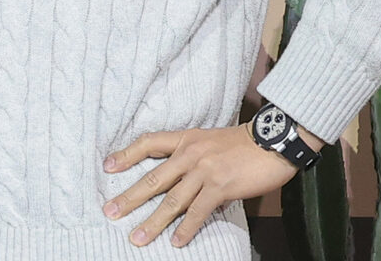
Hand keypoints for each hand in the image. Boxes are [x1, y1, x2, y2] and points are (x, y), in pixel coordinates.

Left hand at [102, 123, 301, 246]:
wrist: (272, 140)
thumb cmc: (243, 143)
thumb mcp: (209, 140)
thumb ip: (191, 155)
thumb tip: (177, 176)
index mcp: (185, 139)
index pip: (148, 143)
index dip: (126, 155)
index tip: (107, 167)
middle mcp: (189, 154)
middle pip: (153, 178)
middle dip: (130, 197)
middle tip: (110, 211)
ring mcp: (204, 171)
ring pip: (172, 200)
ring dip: (153, 222)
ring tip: (137, 238)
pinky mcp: (220, 187)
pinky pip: (198, 211)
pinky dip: (186, 228)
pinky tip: (176, 241)